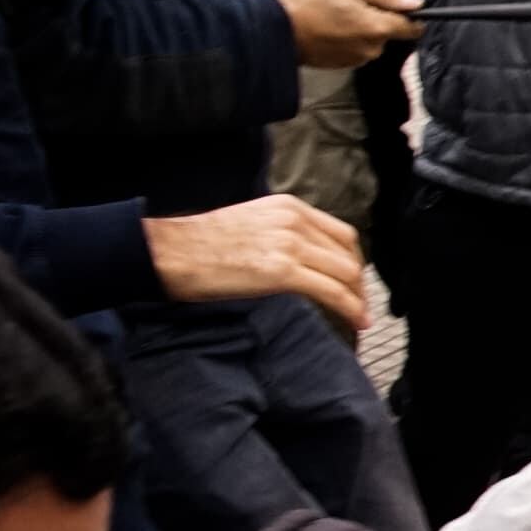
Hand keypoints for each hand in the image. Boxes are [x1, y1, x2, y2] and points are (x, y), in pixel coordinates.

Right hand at [142, 192, 369, 331]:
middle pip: (348, 254)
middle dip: (359, 283)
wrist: (170, 252)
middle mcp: (294, 221)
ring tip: (360, 317)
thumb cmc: (202, 244)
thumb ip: (283, 233)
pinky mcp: (282, 272)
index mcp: (289, 207)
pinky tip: (356, 322)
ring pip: (346, 274)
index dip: (354, 260)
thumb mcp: (253, 223)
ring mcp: (289, 245)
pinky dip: (350, 309)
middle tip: (360, 304)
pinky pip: (332, 292)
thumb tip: (305, 258)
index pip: (341, 234)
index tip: (355, 281)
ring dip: (358, 299)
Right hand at [271, 0, 419, 71]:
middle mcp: (372, 48)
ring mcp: (358, 59)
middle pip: (388, 33)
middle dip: (375, 20)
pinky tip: (329, 30)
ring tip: (335, 18)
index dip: (411, 19)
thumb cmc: (309, 4)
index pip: (412, 29)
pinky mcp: (345, 66)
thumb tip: (416, 4)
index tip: (403, 11)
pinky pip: (356, 50)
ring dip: (359, 30)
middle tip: (350, 7)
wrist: (278, 29)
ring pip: (371, 41)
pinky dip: (347, 40)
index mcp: (377, 27)